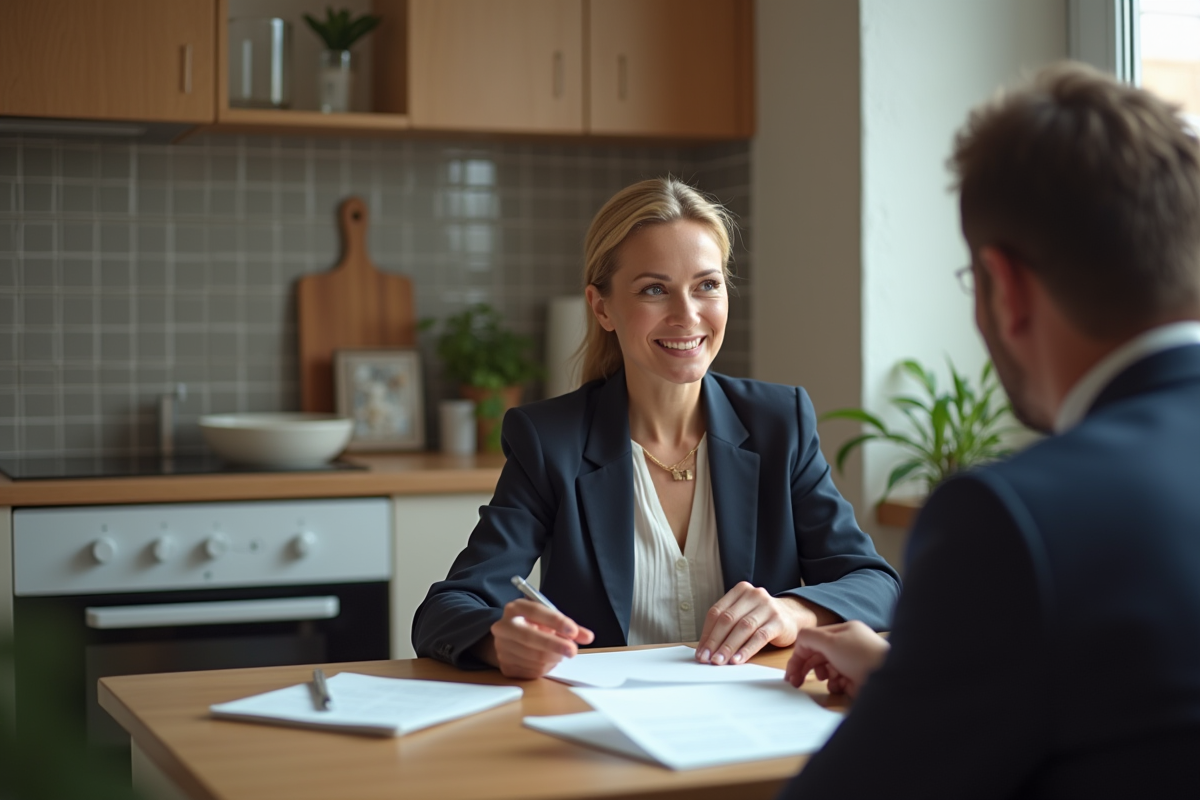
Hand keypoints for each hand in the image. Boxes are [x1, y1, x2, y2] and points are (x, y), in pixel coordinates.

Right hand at [482, 598, 593, 678]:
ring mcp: (502, 648)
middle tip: (572, 650)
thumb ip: (568, 627)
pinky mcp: (505, 666)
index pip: (535, 612)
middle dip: (555, 645)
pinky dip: (545, 668)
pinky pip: (532, 671)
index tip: (573, 631)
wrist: (510, 640)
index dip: (556, 621)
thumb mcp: (549, 621)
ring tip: (558, 654)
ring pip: (534, 657)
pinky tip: (546, 661)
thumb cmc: (533, 626)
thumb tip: (587, 637)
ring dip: (553, 658)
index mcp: (515, 608)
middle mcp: (503, 627)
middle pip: (530, 637)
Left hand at [695, 582, 832, 665]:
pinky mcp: (779, 621)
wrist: (793, 617)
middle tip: (706, 658)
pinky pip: (759, 637)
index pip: (716, 611)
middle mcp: (754, 595)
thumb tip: (705, 649)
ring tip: (719, 661)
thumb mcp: (743, 614)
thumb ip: (726, 626)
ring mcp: (767, 607)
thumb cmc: (761, 618)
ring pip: (743, 628)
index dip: (707, 633)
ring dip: (728, 647)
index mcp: (740, 590)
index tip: (700, 651)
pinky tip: (738, 660)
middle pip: (728, 619)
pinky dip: (746, 649)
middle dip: (715, 641)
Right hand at [783, 620, 889, 696]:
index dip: (799, 655)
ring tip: (824, 680)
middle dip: (806, 667)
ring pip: (827, 669)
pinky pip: (838, 681)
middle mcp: (848, 645)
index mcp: (843, 631)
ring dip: (822, 675)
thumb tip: (798, 642)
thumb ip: (809, 638)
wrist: (889, 679)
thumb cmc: (861, 657)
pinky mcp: (858, 679)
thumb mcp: (831, 642)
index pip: (813, 640)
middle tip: (795, 683)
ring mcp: (853, 663)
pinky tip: (839, 685)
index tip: (790, 673)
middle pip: (818, 655)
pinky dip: (834, 684)